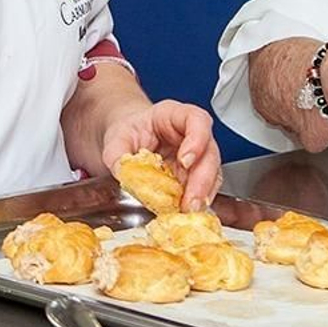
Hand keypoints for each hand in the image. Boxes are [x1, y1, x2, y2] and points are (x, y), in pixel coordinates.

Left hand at [100, 99, 220, 210]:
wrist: (127, 139)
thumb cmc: (127, 131)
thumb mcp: (116, 138)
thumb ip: (117, 154)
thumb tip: (124, 174)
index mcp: (174, 115)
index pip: (197, 120)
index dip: (197, 140)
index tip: (185, 161)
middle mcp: (191, 134)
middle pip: (209, 152)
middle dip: (202, 179)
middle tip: (191, 200)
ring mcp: (196, 156)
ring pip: (212, 173)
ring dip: (203, 195)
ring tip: (189, 211)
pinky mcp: (193, 176)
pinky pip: (203, 188)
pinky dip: (196, 201)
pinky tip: (186, 211)